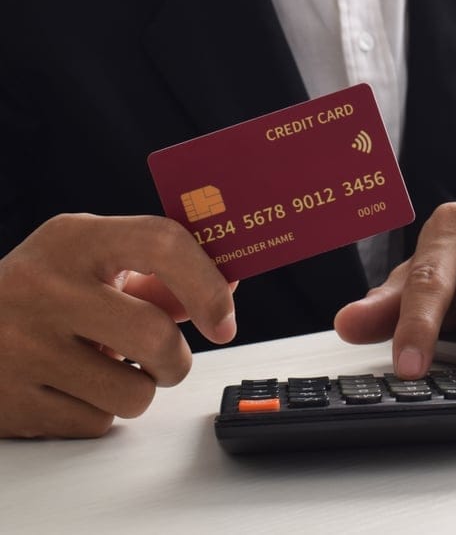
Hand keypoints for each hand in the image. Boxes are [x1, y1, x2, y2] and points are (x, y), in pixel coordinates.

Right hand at [0, 214, 235, 437]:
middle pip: (154, 336)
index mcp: (74, 240)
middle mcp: (43, 287)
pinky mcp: (10, 402)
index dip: (207, 285)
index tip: (225, 322)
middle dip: (175, 360)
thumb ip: (158, 273)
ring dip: (137, 389)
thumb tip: (227, 289)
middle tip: (164, 359)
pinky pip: (97, 423)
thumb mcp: (91, 260)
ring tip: (106, 368)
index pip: (161, 243)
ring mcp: (20, 347)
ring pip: (133, 393)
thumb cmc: (42, 289)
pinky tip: (71, 386)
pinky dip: (98, 411)